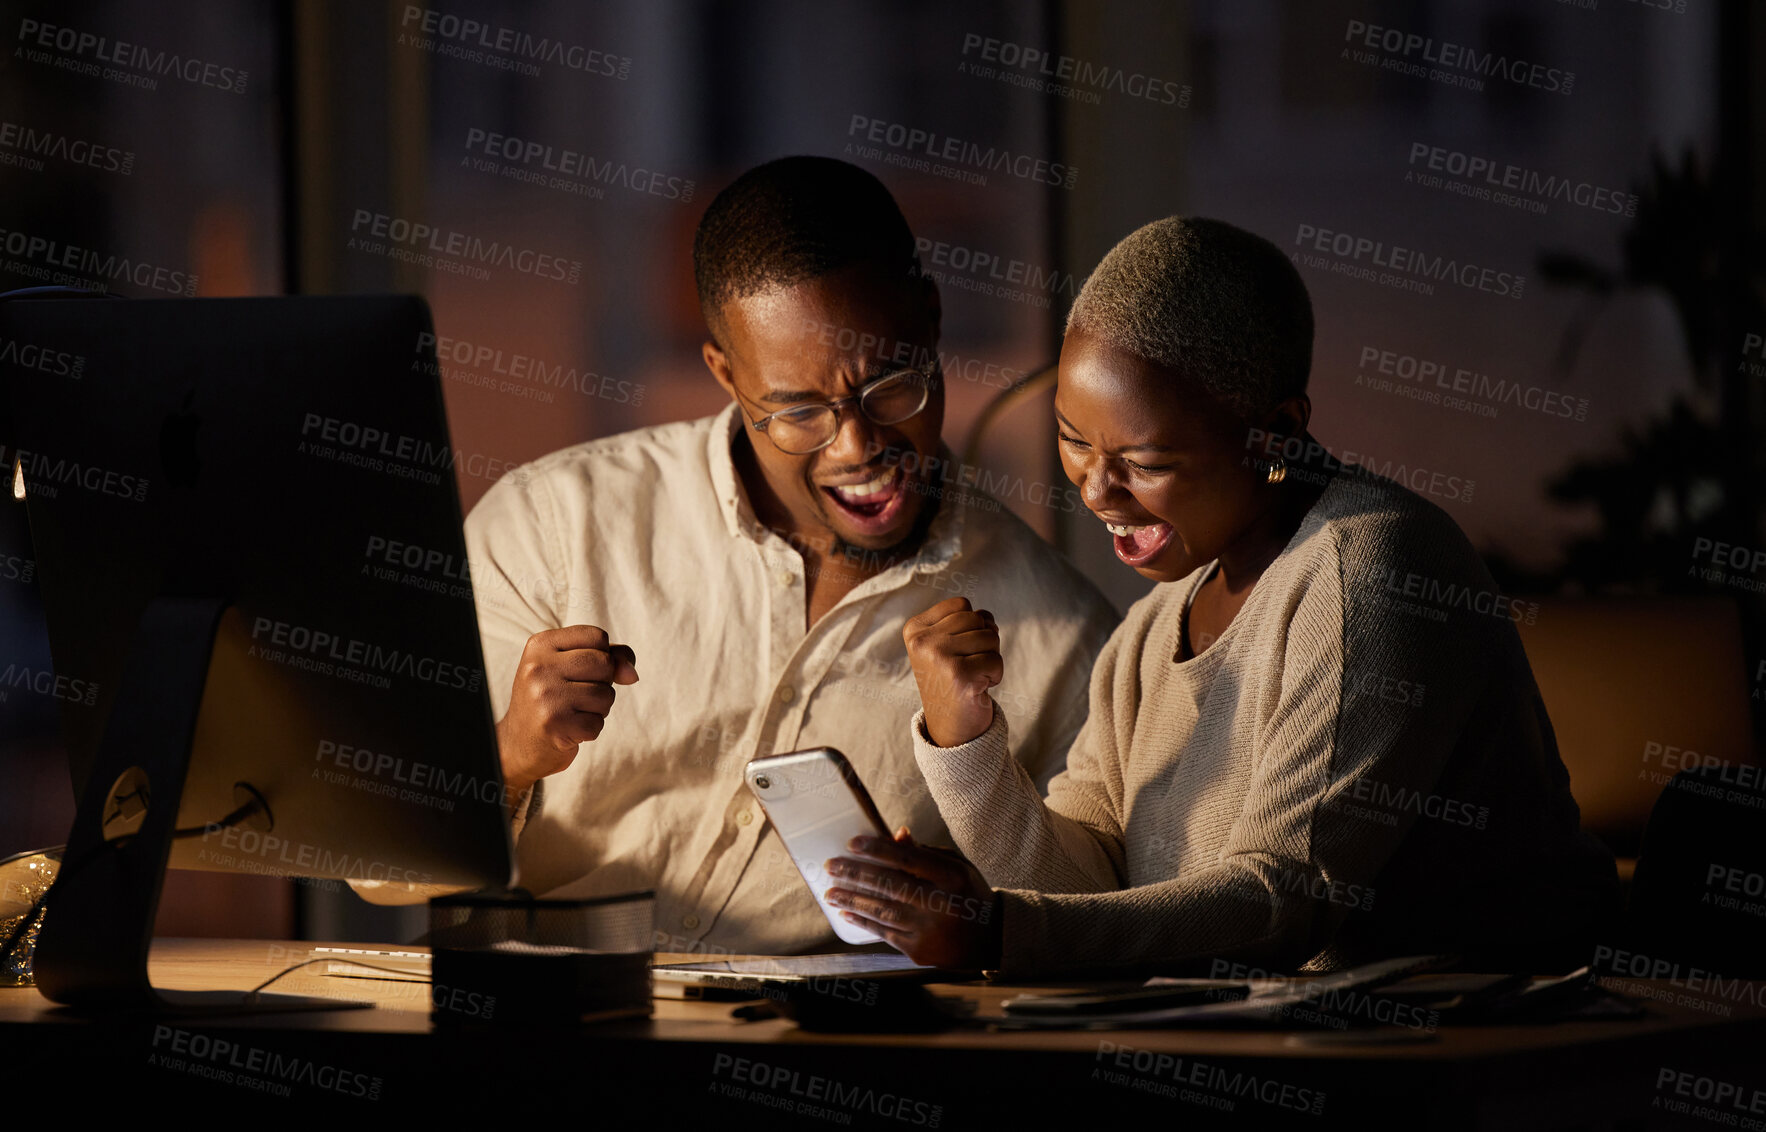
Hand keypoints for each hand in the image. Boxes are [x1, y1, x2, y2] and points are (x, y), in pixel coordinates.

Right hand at [497, 625, 637, 795]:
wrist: (520, 744)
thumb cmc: (552, 699)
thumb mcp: (572, 667)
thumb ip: (609, 658)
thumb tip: (632, 674)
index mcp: (541, 644)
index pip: (597, 636)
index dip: (602, 656)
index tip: (580, 671)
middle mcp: (539, 667)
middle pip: (605, 663)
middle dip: (603, 683)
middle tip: (576, 695)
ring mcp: (545, 696)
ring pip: (606, 695)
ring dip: (599, 708)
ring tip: (572, 712)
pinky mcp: (554, 725)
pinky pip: (598, 724)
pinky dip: (591, 730)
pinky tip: (569, 729)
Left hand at [825, 827, 1001, 968]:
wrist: (991, 940)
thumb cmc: (968, 894)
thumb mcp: (956, 867)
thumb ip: (925, 853)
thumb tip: (895, 835)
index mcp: (952, 878)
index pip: (909, 859)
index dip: (878, 850)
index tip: (852, 843)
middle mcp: (941, 905)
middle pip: (890, 885)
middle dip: (855, 874)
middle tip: (831, 866)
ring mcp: (929, 931)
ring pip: (882, 911)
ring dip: (852, 900)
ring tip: (831, 892)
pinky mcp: (920, 951)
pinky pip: (885, 934)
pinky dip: (864, 922)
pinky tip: (848, 913)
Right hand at [903, 597, 1001, 746]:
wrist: (950, 726)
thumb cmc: (953, 679)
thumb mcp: (950, 643)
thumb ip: (968, 621)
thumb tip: (989, 621)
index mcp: (915, 629)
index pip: (962, 604)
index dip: (971, 625)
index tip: (957, 651)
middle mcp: (922, 642)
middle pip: (977, 619)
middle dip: (983, 642)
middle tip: (967, 666)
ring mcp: (939, 658)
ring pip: (990, 637)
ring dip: (990, 658)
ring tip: (972, 675)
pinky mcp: (959, 676)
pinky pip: (996, 660)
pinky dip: (995, 675)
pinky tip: (978, 688)